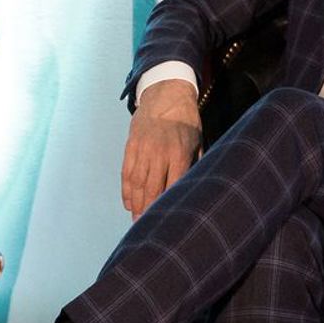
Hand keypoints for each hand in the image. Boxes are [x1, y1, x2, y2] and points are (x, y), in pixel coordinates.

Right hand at [121, 79, 201, 218]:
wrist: (165, 94)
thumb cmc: (187, 122)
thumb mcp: (197, 142)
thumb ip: (194, 165)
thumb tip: (193, 191)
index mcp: (179, 153)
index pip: (172, 186)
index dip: (167, 205)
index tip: (165, 222)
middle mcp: (159, 152)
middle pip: (151, 188)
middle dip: (148, 210)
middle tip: (145, 227)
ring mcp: (142, 148)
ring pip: (137, 183)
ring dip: (135, 204)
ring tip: (136, 220)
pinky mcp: (131, 145)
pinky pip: (126, 172)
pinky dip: (126, 190)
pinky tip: (128, 203)